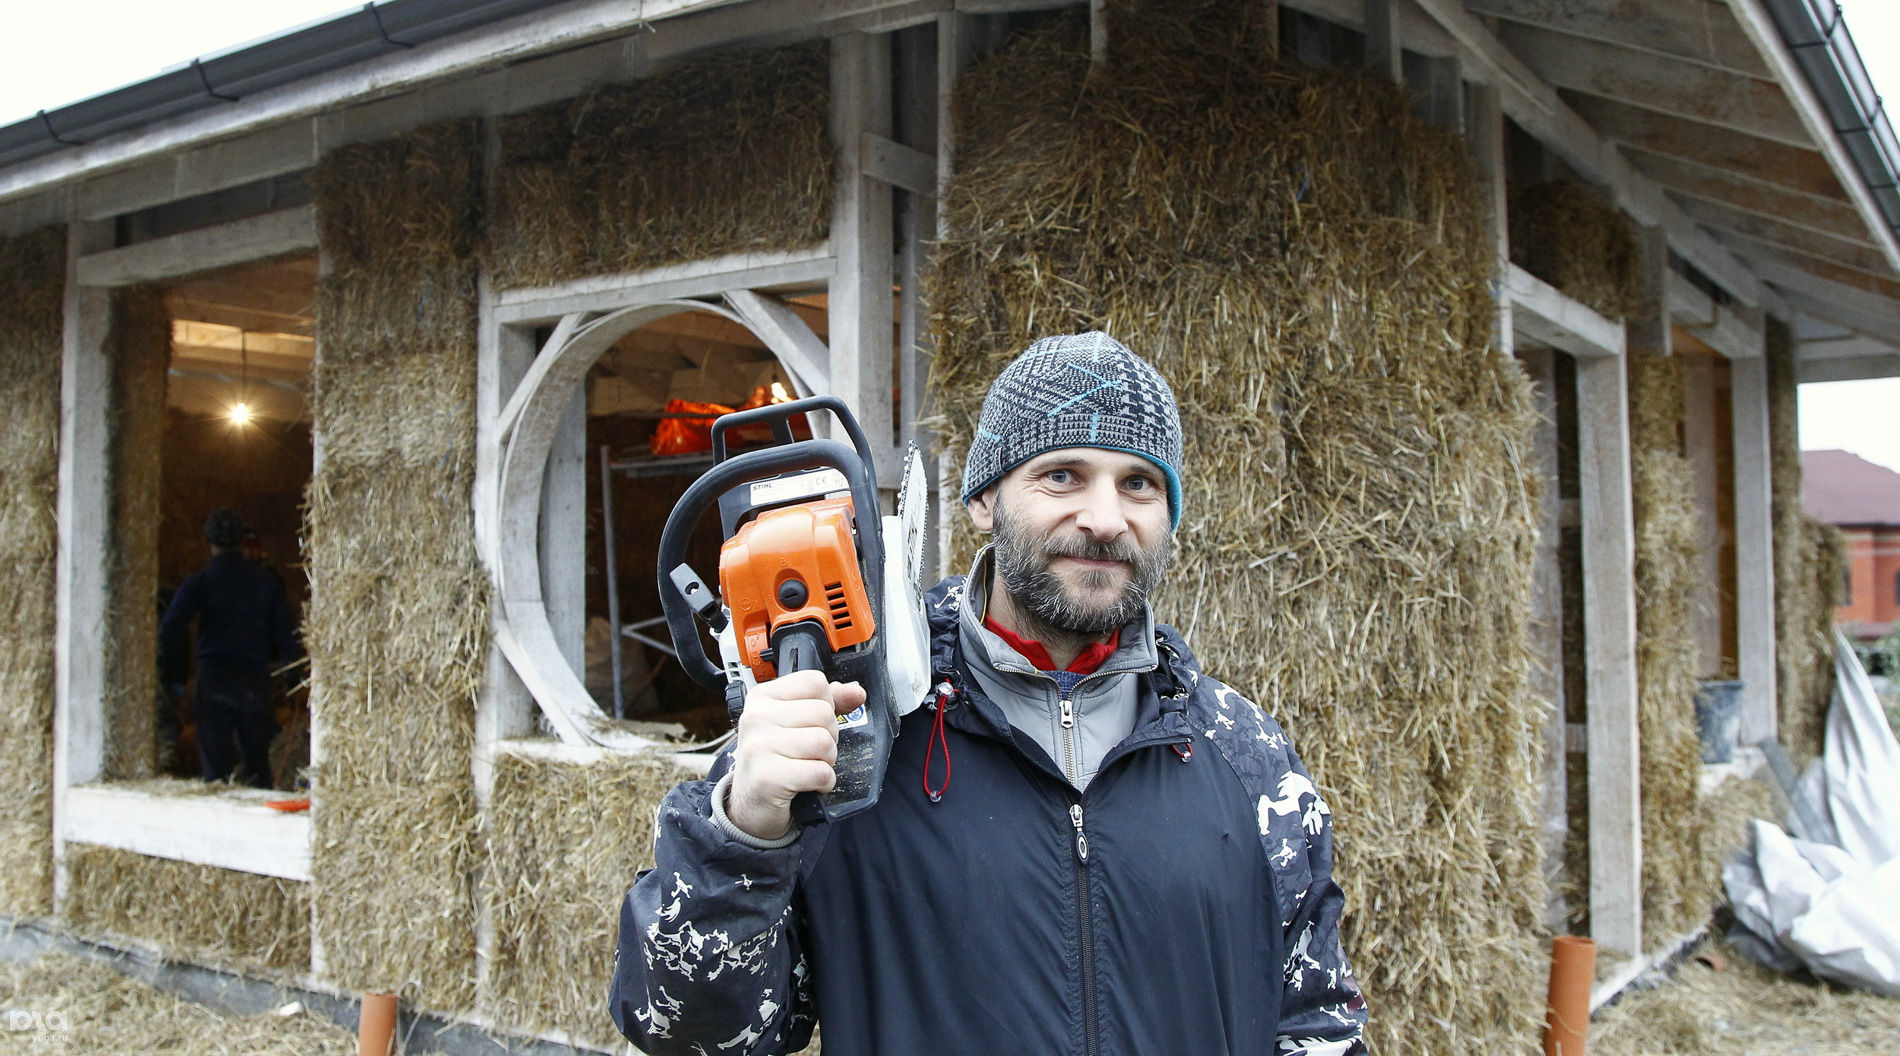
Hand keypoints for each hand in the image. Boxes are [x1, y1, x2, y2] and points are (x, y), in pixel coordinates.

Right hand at [726, 671, 866, 840]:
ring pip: (823, 742)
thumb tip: (857, 692)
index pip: (815, 682)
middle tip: (810, 752)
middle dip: (829, 737)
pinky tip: (809, 784)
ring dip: (826, 761)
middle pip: (823, 713)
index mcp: (763, 697)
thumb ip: (827, 703)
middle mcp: (756, 717)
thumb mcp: (795, 723)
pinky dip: (824, 782)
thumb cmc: (774, 760)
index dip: (826, 704)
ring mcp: (759, 747)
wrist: (751, 804)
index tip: (811, 723)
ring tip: (808, 767)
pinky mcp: (768, 777)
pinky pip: (820, 772)